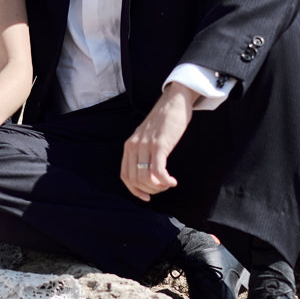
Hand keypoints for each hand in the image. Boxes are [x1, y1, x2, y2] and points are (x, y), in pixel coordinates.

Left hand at [120, 83, 197, 200]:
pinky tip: (172, 181)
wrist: (174, 101)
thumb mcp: (146, 136)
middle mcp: (134, 146)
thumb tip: (147, 173)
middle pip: (135, 180)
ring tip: (168, 184)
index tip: (147, 197)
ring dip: (158, 187)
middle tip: (162, 188)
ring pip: (145, 178)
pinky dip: (165, 181)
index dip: (135, 191)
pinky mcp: (159, 145)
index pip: (125, 176)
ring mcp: (146, 145)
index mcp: (129, 145)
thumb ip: (143, 151)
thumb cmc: (164, 120)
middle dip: (149, 190)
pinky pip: (157, 172)